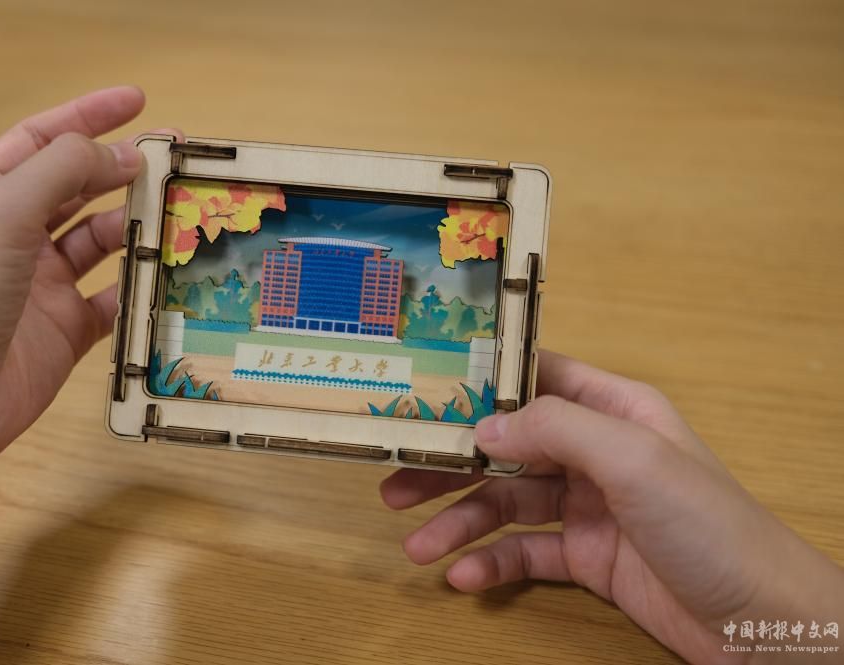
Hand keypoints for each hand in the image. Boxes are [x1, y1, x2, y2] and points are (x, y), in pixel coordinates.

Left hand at [0, 86, 179, 463]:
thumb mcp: (3, 213)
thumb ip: (61, 170)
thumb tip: (122, 153)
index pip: (41, 140)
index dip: (88, 116)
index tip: (139, 101)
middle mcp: (14, 234)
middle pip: (78, 187)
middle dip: (123, 169)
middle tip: (174, 159)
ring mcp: (43, 283)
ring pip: (102, 241)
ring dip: (136, 226)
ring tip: (179, 214)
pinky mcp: (68, 327)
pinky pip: (114, 298)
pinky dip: (139, 286)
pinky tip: (164, 274)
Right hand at [381, 350, 843, 662]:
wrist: (761, 620)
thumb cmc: (711, 524)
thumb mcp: (633, 459)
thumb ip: (556, 430)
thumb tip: (482, 427)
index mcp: (614, 409)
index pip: (536, 378)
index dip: (481, 382)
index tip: (424, 391)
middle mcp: (596, 452)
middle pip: (507, 447)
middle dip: (452, 464)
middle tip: (396, 480)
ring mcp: (588, 507)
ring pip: (506, 504)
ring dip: (460, 521)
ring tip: (416, 544)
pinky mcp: (586, 557)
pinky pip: (525, 552)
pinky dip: (492, 562)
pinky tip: (464, 576)